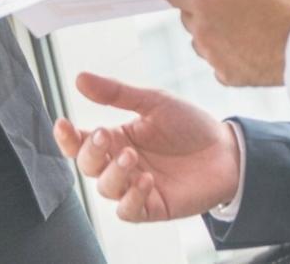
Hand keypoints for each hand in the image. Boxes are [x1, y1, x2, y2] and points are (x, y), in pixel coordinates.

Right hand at [53, 73, 240, 222]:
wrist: (226, 150)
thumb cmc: (189, 125)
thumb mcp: (154, 101)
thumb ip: (116, 93)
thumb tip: (79, 78)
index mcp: (117, 138)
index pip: (81, 142)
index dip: (67, 137)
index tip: (62, 123)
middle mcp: (121, 164)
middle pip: (87, 166)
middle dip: (90, 152)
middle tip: (105, 134)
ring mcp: (135, 187)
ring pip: (105, 189)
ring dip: (113, 173)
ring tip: (132, 157)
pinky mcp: (152, 207)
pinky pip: (128, 211)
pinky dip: (131, 197)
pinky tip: (146, 180)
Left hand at [162, 0, 289, 86]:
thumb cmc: (286, 4)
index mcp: (205, 1)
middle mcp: (202, 31)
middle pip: (187, 16)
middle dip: (200, 8)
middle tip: (229, 3)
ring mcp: (213, 57)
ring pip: (201, 41)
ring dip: (212, 32)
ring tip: (245, 26)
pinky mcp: (228, 77)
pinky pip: (217, 62)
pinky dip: (227, 54)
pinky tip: (251, 46)